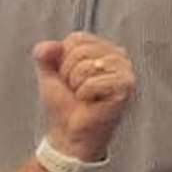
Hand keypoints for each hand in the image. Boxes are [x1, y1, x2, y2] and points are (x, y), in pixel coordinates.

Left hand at [34, 34, 134, 160]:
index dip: (63, 59)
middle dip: (68, 74)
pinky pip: (92, 83)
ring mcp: (125, 70)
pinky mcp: (126, 86)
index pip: (76, 39)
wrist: (69, 132)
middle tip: (76, 89)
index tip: (68, 77)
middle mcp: (118, 55)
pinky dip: (85, 95)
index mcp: (102, 48)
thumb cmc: (65, 104)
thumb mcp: (49, 75)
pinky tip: (93, 102)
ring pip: (86, 67)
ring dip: (77, 86)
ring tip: (85, 95)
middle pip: (80, 51)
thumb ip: (45, 56)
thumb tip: (49, 45)